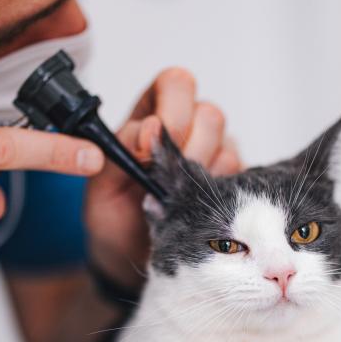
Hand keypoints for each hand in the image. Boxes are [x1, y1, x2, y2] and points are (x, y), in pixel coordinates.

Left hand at [84, 68, 242, 287]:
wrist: (130, 257)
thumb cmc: (113, 215)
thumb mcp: (101, 184)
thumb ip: (121, 149)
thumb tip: (150, 129)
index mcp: (150, 115)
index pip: (176, 84)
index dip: (171, 109)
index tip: (153, 146)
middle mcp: (187, 128)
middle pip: (209, 114)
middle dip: (189, 149)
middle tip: (167, 182)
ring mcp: (214, 155)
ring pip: (228, 146)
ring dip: (201, 176)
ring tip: (177, 201)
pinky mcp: (233, 182)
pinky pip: (239, 177)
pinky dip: (218, 195)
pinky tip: (196, 211)